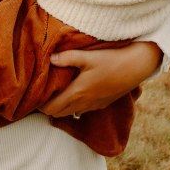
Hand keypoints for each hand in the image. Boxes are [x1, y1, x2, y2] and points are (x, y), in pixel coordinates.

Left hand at [40, 42, 161, 116]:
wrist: (136, 67)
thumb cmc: (111, 60)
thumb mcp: (88, 56)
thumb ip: (67, 58)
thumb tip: (50, 58)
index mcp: (77, 93)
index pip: (51, 108)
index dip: (40, 105)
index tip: (33, 96)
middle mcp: (84, 103)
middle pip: (58, 114)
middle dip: (47, 107)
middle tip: (40, 95)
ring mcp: (94, 106)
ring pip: (70, 113)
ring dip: (61, 107)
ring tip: (54, 94)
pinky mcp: (102, 104)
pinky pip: (82, 111)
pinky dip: (73, 106)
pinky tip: (73, 94)